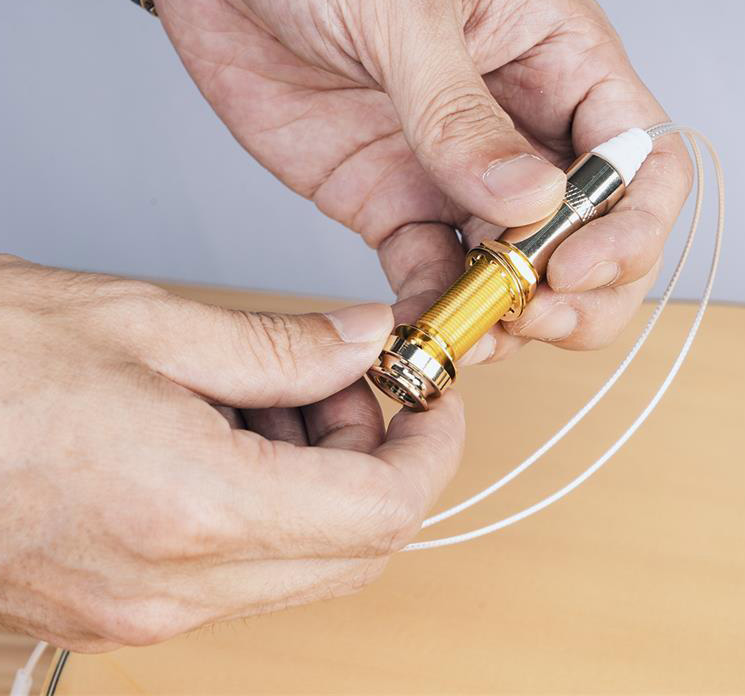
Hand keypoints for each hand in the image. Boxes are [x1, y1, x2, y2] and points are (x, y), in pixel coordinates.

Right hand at [0, 255, 463, 650]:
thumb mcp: (149, 323)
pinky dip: (269, 503)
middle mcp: (176, 585)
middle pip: (356, 548)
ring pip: (304, 561)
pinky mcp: (123, 607)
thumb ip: (278, 344)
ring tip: (268, 398)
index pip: (382, 511)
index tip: (432, 401)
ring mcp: (146, 611)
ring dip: (321, 481)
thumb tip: (359, 341)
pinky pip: (243, 568)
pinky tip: (224, 434)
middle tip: (342, 385)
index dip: (429, 451)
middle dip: (376, 460)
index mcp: (195, 507)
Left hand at [152, 0, 691, 360]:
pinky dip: (431, 308)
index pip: (638, 160)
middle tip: (529, 318)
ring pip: (515, 268)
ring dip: (504, 314)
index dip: (627, 228)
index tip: (572, 267)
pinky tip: (415, 325)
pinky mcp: (393, 202)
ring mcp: (456, 173)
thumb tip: (530, 203)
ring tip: (471, 337)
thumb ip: (461, 112)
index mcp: (557, 59)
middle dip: (576, 291)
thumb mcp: (402, 5)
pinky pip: (430, 272)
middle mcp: (518, 126)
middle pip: (591, 233)